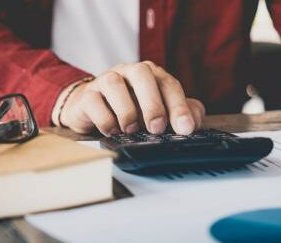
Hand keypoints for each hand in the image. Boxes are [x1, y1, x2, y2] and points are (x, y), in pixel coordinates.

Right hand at [55, 61, 204, 135]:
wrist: (91, 109)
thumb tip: (194, 121)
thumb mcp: (158, 111)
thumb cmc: (129, 109)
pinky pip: (93, 102)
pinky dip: (105, 119)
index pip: (168, 83)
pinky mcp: (86, 96)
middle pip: (142, 74)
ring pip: (114, 84)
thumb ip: (180, 113)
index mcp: (150, 74)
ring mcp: (104, 80)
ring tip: (131, 130)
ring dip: (126, 110)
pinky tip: (112, 131)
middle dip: (153, 103)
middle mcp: (128, 72)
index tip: (186, 128)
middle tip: (157, 128)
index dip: (179, 106)